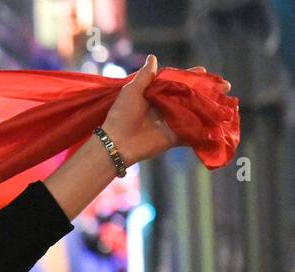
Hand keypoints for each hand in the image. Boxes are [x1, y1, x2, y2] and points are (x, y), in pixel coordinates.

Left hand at [100, 56, 227, 165]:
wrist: (117, 142)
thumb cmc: (121, 114)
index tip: (203, 71)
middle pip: (190, 96)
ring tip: (226, 100)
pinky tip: (220, 121)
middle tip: (224, 86)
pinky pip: (192, 131)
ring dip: (211, 106)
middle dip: (207, 91)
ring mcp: (171, 122)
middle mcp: (166, 107)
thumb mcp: (131, 91)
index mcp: (156, 94)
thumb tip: (152, 57)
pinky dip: (205, 127)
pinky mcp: (175, 136)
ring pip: (195, 112)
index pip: (177, 83)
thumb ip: (145, 76)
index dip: (190, 77)